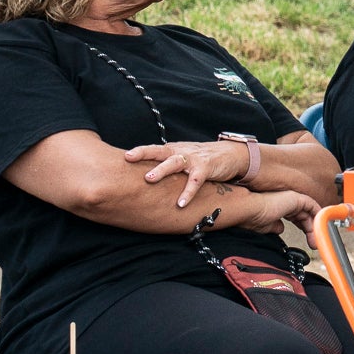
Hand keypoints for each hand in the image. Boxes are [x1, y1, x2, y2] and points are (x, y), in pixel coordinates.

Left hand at [127, 140, 252, 206]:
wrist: (229, 154)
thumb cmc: (200, 159)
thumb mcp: (181, 158)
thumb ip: (165, 166)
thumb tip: (142, 179)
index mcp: (172, 150)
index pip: (152, 149)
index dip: (138, 151)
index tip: (123, 156)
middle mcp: (180, 152)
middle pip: (159, 151)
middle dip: (144, 153)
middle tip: (129, 158)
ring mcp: (193, 159)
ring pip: (174, 163)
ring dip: (161, 170)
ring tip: (149, 179)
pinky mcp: (206, 168)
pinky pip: (195, 181)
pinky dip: (188, 192)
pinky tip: (180, 204)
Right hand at [236, 189, 320, 233]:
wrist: (248, 210)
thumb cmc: (251, 218)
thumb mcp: (265, 226)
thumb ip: (275, 226)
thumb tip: (281, 229)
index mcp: (278, 206)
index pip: (296, 217)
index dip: (303, 228)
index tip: (307, 239)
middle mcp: (286, 201)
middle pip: (304, 215)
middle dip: (310, 230)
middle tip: (313, 244)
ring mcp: (291, 198)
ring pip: (309, 212)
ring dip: (314, 227)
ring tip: (315, 241)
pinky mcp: (295, 198)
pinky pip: (312, 206)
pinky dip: (317, 216)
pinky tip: (318, 227)